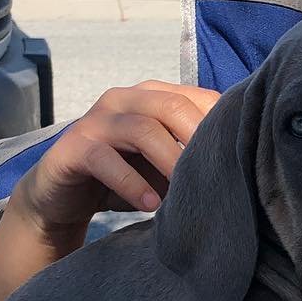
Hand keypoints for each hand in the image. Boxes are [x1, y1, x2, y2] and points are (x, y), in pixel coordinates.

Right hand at [14, 79, 219, 239]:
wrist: (61, 197)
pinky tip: (149, 204)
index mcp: (152, 96)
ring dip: (169, 162)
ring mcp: (96, 121)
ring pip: (142, 129)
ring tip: (184, 193)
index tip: (239, 157)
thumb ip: (190, 154)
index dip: (221, 125)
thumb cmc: (123, 177)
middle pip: (172, 106)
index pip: (198, 97)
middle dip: (197, 139)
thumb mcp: (162, 164)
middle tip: (217, 175)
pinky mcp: (73, 148)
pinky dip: (131, 183)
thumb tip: (238, 164)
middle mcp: (124, 99)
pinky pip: (105, 160)